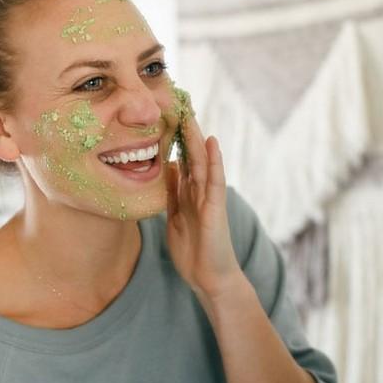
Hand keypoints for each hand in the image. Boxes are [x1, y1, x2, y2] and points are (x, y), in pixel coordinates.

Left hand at [165, 113, 244, 308]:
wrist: (209, 278)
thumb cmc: (193, 251)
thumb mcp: (175, 217)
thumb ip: (173, 193)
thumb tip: (169, 167)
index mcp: (189, 194)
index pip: (182, 160)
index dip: (174, 139)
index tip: (166, 115)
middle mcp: (200, 192)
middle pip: (192, 155)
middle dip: (185, 132)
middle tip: (178, 104)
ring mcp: (209, 198)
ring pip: (202, 162)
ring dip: (197, 138)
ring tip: (191, 114)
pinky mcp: (216, 208)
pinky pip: (214, 180)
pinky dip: (214, 160)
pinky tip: (212, 142)